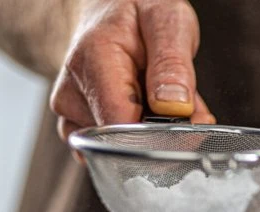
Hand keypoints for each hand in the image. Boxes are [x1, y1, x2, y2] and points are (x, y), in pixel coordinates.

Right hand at [50, 0, 213, 142]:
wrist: (110, 5)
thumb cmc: (137, 7)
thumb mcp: (167, 20)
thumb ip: (172, 63)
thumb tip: (174, 106)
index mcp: (93, 60)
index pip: (121, 126)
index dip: (159, 134)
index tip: (187, 122)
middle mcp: (74, 91)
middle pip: (123, 142)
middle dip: (162, 132)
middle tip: (183, 105)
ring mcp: (72, 112)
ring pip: (123, 148)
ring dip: (154, 133)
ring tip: (161, 100)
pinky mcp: (79, 124)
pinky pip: (115, 148)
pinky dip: (140, 137)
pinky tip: (148, 111)